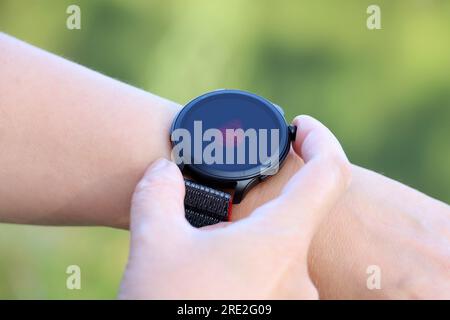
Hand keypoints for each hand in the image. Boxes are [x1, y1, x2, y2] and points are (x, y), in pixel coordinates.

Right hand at [118, 115, 350, 298]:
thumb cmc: (170, 307)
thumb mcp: (153, 244)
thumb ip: (158, 194)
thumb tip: (162, 172)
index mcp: (280, 243)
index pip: (330, 173)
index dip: (321, 139)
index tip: (301, 127)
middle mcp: (299, 275)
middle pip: (299, 214)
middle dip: (264, 197)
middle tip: (230, 190)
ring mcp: (294, 303)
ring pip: (280, 251)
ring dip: (250, 237)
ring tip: (209, 241)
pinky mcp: (279, 316)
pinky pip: (273, 279)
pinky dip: (249, 263)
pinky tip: (214, 272)